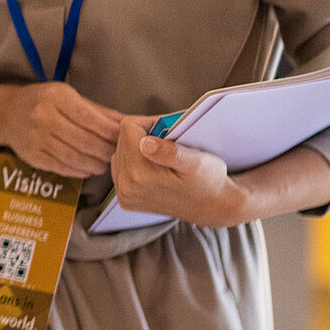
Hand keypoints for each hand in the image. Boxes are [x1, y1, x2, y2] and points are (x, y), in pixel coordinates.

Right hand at [0, 82, 123, 177]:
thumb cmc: (43, 102)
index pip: (89, 118)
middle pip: (84, 141)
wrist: (6, 113)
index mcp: (56, 97)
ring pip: (74, 157)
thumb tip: (126, 123)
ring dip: (95, 164)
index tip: (123, 138)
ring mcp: (36, 138)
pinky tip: (88, 168)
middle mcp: (43, 117)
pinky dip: (80, 171)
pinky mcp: (32, 156)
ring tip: (105, 163)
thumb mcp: (67, 96)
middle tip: (117, 154)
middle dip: (106, 150)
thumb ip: (97, 111)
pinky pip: (62, 167)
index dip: (109, 131)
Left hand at [110, 116, 243, 226]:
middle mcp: (127, 185)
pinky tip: (153, 167)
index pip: (128, 127)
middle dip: (143, 136)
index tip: (167, 129)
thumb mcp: (196, 162)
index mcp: (140, 173)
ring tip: (161, 156)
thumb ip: (169, 151)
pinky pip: (120, 168)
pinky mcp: (125, 199)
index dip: (149, 122)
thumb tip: (145, 143)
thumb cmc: (208, 181)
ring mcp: (125, 194)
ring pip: (119, 152)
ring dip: (136, 149)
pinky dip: (134, 163)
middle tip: (167, 143)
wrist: (211, 206)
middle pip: (121, 140)